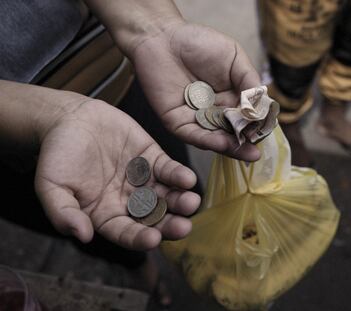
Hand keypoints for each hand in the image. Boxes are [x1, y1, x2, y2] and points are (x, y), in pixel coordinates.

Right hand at [35, 99, 199, 249]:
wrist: (70, 118)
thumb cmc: (57, 154)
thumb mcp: (51, 186)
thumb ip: (64, 213)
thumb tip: (82, 236)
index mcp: (106, 214)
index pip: (126, 232)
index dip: (139, 238)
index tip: (153, 239)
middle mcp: (128, 201)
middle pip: (153, 218)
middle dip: (169, 223)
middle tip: (184, 226)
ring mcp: (143, 180)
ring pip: (166, 195)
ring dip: (180, 201)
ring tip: (191, 202)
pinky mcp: (152, 159)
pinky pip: (168, 170)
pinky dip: (178, 175)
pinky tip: (187, 179)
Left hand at [131, 23, 261, 160]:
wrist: (163, 37)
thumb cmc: (199, 43)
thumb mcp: (234, 57)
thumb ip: (248, 80)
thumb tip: (263, 104)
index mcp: (230, 99)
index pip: (246, 117)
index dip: (256, 126)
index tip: (265, 133)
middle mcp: (214, 112)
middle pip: (232, 133)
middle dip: (245, 144)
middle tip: (256, 154)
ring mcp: (196, 119)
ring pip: (215, 138)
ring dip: (230, 147)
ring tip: (246, 154)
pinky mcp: (177, 122)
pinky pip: (194, 134)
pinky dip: (209, 141)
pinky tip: (223, 143)